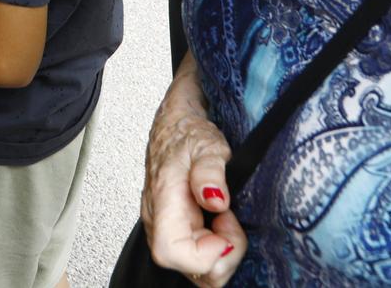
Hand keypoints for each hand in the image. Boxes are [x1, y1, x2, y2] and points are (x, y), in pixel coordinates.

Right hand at [141, 80, 245, 283]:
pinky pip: (198, 255)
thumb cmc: (186, 130)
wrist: (175, 120)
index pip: (172, 253)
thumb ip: (210, 171)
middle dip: (222, 254)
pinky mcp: (177, 229)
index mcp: (163, 202)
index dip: (206, 254)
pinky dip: (217, 244)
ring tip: (226, 216)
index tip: (226, 223)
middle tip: (231, 218)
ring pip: (197, 268)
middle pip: (190, 270)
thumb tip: (216, 200)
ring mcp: (167, 228)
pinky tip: (220, 219)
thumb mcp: (206, 142)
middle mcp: (159, 222)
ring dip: (221, 249)